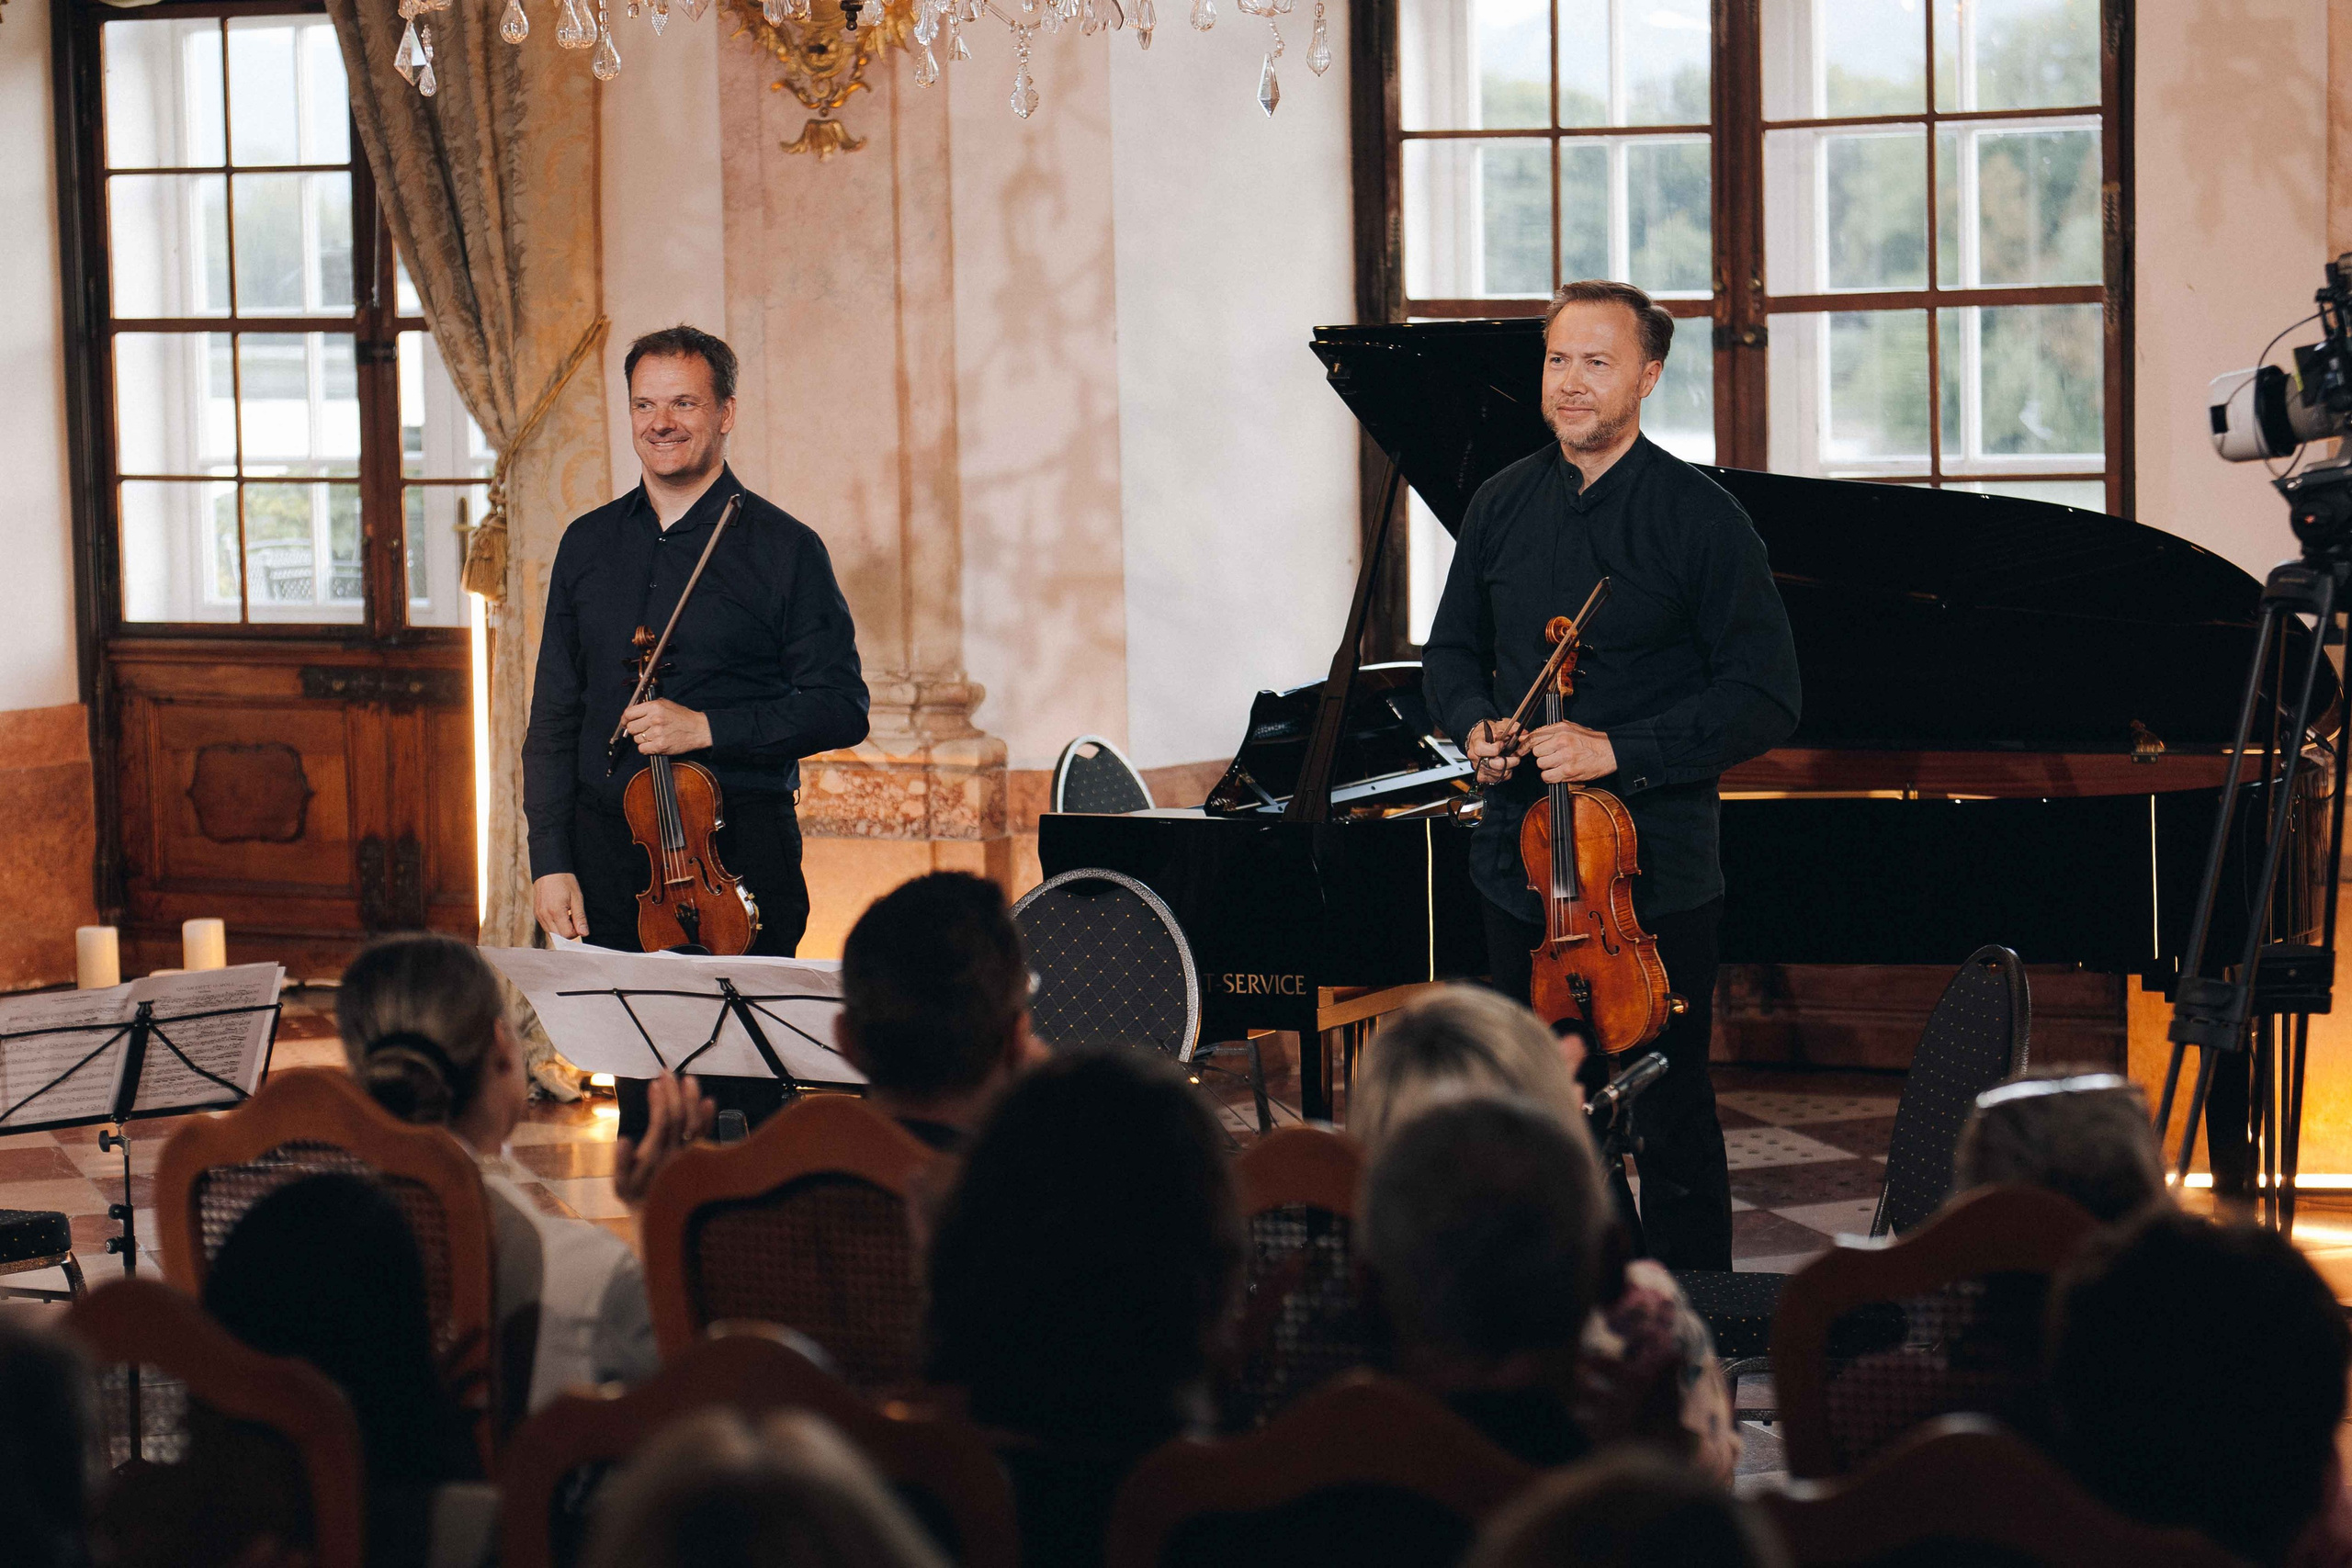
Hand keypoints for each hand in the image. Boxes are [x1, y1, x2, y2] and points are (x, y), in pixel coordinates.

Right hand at [534, 873, 588, 939]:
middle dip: (569, 931)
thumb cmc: (565, 881)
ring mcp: (539, 915)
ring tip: (566, 913)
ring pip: (552, 933)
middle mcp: (544, 916)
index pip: (567, 935)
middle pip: (559, 936)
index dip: (576, 931)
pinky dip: (554, 925)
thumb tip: (584, 934)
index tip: (579, 921)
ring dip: (561, 929)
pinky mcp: (536, 913)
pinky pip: (546, 927)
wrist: (549, 869)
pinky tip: (559, 914)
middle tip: (573, 916)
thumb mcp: (577, 898)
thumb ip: (580, 917)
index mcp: (555, 912)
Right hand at [613, 1072, 716, 1204]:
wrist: (660, 1217)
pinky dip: (709, 1118)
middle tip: (667, 1072)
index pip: (661, 1122)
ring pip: (694, 1124)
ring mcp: (689, 1156)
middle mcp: (675, 1154)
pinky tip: (710, 1100)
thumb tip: (623, 1140)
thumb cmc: (636, 1197)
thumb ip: (620, 1163)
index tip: (655, 1082)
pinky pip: (706, 1136)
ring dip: (692, 1099)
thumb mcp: (620, 1185)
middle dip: (673, 1093)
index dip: (660, 1101)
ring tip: (689, 1079)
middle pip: (678, 1118)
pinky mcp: (699, 1158)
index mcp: (654, 1157)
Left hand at [623, 698, 712, 755]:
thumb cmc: (683, 717)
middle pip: (631, 728)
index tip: (625, 722)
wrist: (699, 729)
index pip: (629, 713)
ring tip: (654, 736)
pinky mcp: (660, 746)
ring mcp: (657, 733)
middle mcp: (654, 719)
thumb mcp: (666, 704)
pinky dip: (646, 748)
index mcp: (655, 707)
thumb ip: (648, 707)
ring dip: (642, 739)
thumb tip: (631, 714)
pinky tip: (655, 743)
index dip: (625, 719)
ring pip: (637, 739)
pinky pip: (642, 749)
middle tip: (644, 730)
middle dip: (635, 730)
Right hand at [1465, 717, 1525, 786]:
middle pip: (1493, 765)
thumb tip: (1524, 732)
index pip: (1482, 750)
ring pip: (1498, 774)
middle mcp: (1475, 758)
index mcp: (1476, 744)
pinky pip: (1498, 779)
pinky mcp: (1483, 777)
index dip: (1495, 748)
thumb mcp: (1499, 725)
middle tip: (1515, 757)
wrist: (1479, 739)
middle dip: (1509, 761)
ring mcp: (1478, 768)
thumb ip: (1512, 728)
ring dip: (1509, 768)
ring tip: (1511, 760)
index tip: (1502, 744)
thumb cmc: (1488, 733)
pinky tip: (1506, 766)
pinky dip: (1505, 773)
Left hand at [1526, 721, 1616, 783]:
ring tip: (1558, 764)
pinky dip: (1551, 777)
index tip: (1521, 750)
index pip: (1534, 737)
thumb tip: (1527, 736)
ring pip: (1541, 765)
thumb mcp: (1570, 728)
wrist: (1609, 752)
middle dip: (1542, 756)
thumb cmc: (1590, 740)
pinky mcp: (1569, 771)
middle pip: (1536, 752)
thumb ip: (1549, 731)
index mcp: (1561, 730)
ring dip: (1547, 767)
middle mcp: (1562, 742)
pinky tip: (1559, 773)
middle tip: (1552, 756)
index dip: (1524, 745)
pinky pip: (1548, 777)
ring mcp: (1565, 757)